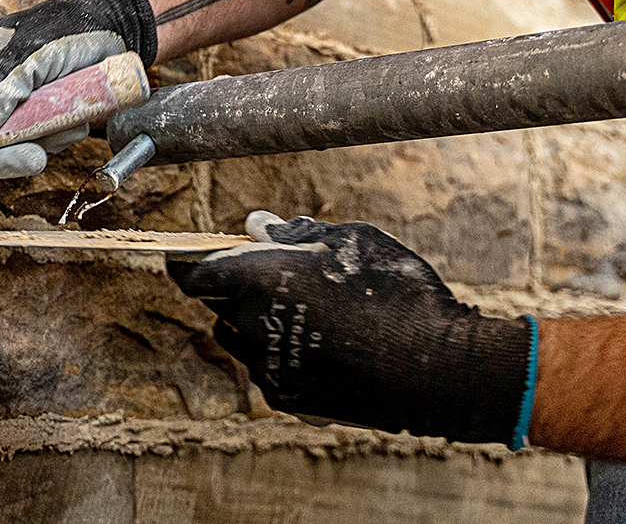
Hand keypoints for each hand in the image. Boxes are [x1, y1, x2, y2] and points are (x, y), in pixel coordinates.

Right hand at [0, 0, 155, 178]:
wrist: (110, 31)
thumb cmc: (63, 27)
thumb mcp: (30, 52)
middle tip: (32, 157)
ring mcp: (0, 114)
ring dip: (30, 150)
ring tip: (65, 124)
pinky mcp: (28, 129)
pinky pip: (28, 153)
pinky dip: (52, 144)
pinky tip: (73, 120)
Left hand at [170, 213, 536, 446]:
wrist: (437, 369)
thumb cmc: (396, 292)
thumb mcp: (350, 240)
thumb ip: (295, 233)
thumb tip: (257, 226)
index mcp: (257, 278)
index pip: (191, 274)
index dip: (188, 263)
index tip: (194, 257)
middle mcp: (250, 325)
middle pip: (219, 305)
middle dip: (237, 290)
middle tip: (280, 278)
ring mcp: (267, 367)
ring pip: (241, 339)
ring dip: (257, 323)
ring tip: (310, 312)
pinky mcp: (287, 398)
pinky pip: (267, 369)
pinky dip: (282, 355)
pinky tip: (327, 346)